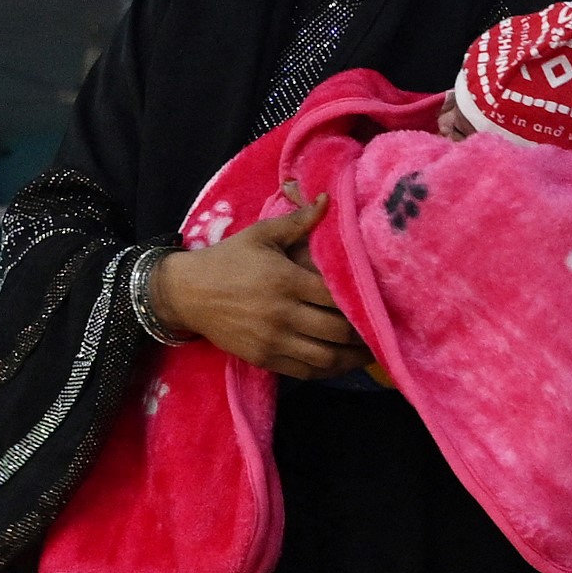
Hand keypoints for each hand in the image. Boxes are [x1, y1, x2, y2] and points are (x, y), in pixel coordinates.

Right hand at [154, 196, 363, 380]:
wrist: (187, 293)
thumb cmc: (228, 259)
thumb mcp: (261, 234)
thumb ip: (298, 221)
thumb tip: (330, 200)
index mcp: (286, 280)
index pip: (336, 296)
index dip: (362, 301)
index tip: (382, 301)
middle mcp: (282, 314)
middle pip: (336, 331)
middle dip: (364, 333)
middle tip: (384, 330)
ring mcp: (272, 340)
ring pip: (325, 358)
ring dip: (352, 358)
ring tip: (372, 352)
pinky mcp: (263, 358)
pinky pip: (304, 372)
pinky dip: (328, 371)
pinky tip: (342, 362)